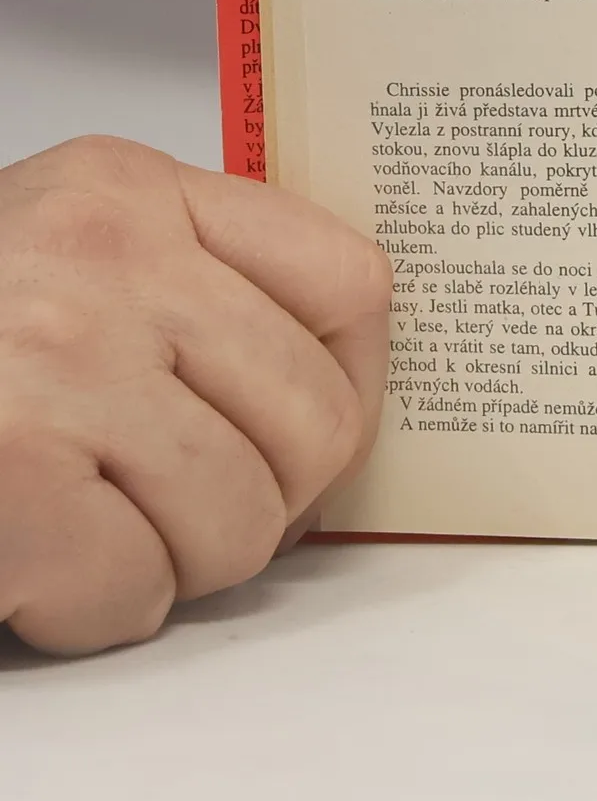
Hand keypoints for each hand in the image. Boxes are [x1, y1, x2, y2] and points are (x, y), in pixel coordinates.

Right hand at [0, 137, 389, 653]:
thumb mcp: (69, 251)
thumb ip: (195, 285)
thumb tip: (341, 398)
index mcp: (131, 191)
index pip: (351, 284)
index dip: (358, 385)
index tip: (319, 433)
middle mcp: (104, 263)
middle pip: (315, 422)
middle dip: (269, 501)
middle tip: (191, 508)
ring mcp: (55, 367)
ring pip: (242, 521)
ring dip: (181, 562)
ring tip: (101, 530)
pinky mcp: (7, 478)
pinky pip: (136, 591)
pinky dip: (96, 609)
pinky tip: (40, 565)